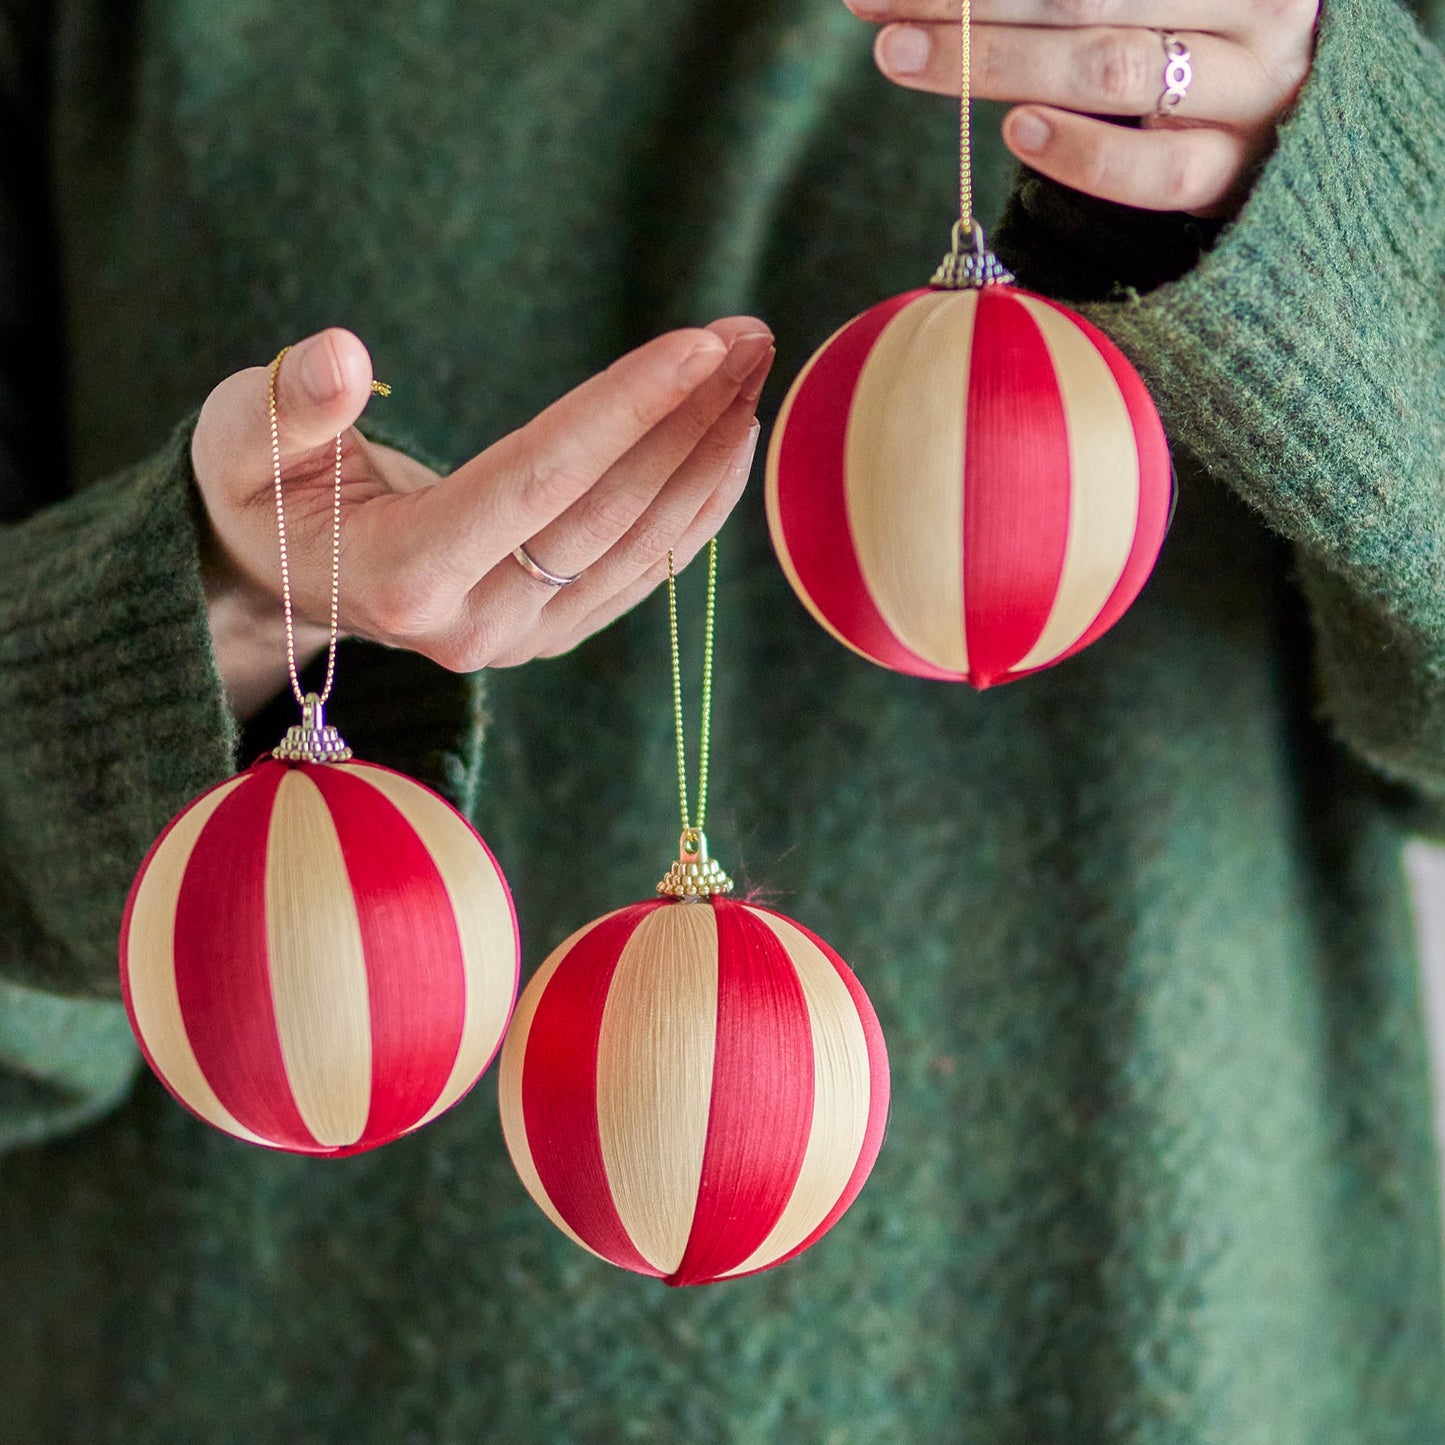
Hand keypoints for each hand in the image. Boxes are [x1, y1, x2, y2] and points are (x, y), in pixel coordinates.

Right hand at [193, 323, 772, 718]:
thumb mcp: (240, 438)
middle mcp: (474, 626)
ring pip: (641, 547)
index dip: (623, 410)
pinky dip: (694, 507)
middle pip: (608, 514)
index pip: (538, 482)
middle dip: (688, 421)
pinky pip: (642, 569)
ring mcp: (520, 640)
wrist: (283, 573)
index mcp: (404, 576)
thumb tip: (341, 356)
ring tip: (755, 369)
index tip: (701, 344)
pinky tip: (731, 445)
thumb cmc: (261, 491)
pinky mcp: (549, 633)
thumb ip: (285, 404)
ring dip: (706, 457)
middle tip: (752, 334)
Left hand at [848, 0, 1318, 216]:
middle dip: (972, 4)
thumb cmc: (1200, 50)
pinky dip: (1082, 151)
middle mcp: (1254, 4)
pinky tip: (1018, 131)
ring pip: (1113, 69)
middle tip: (879, 7)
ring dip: (998, 63)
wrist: (1304, 136)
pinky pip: (1154, 170)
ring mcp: (1251, 90)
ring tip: (906, 58)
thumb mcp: (1149, 5)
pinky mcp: (1235, 174)